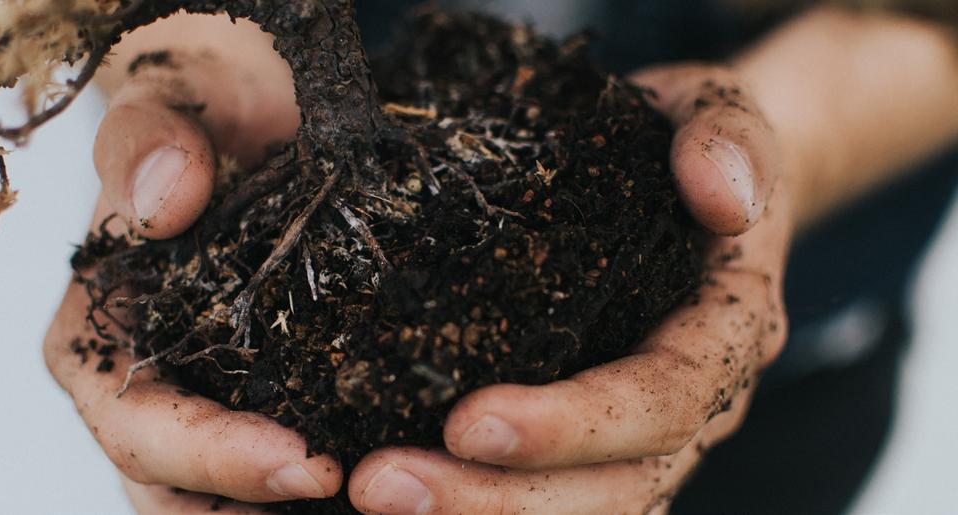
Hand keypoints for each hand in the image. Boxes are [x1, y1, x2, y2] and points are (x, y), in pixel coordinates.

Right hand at [43, 15, 341, 510]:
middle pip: (181, 489)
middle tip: (355, 489)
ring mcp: (207, 395)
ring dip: (291, 504)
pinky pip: (287, 453)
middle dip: (261, 502)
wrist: (247, 116)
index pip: (140, 428)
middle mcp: (146, 383)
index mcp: (99, 337)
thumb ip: (150, 142)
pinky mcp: (268, 389)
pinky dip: (327, 472)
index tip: (304, 463)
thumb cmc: (199, 112)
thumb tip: (164, 202)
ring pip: (231, 495)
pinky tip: (388, 463)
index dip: (213, 459)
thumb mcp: (170, 105)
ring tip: (379, 492)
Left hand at [346, 64, 791, 513]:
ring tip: (374, 494)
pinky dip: (477, 501)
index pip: (661, 403)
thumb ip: (727, 140)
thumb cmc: (687, 141)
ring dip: (477, 513)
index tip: (467, 422)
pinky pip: (548, 490)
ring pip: (579, 509)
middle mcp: (694, 402)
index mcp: (726, 332)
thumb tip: (720, 200)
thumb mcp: (718, 112)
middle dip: (497, 500)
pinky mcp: (593, 432)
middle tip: (383, 485)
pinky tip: (398, 492)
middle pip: (612, 488)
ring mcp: (643, 430)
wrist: (689, 170)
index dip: (572, 426)